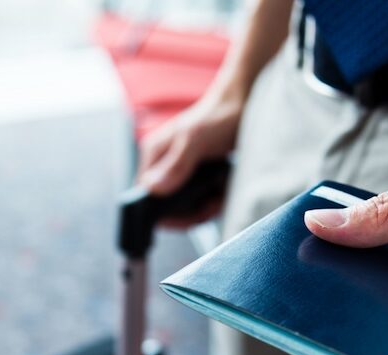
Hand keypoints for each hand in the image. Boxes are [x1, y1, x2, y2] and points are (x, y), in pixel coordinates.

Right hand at [137, 94, 242, 226]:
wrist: (243, 105)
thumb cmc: (217, 116)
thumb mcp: (196, 140)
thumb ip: (176, 165)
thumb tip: (152, 189)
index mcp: (154, 156)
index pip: (144, 195)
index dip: (160, 212)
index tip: (185, 216)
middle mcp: (163, 166)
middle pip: (165, 206)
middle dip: (188, 212)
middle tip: (210, 205)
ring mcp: (180, 173)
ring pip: (184, 207)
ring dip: (203, 208)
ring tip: (218, 196)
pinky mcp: (196, 177)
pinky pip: (199, 201)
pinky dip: (212, 202)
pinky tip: (222, 191)